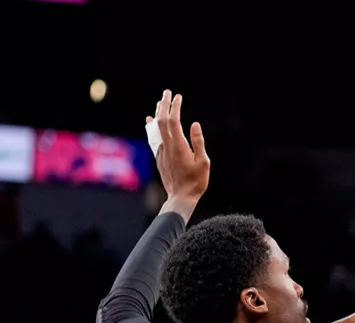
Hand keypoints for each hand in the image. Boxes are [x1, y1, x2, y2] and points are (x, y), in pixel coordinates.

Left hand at [147, 90, 208, 208]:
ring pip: (155, 128)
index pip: (174, 120)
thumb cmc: (196, 182)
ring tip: (160, 102)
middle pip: (161, 120)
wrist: (180, 197)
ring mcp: (161, 151)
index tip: (178, 96)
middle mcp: (167, 146)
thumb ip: (198, 142)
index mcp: (179, 146)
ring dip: (157, 113)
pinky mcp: (159, 157)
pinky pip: (153, 137)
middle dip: (164, 104)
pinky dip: (151, 126)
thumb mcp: (204, 162)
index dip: (175, 107)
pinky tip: (150, 121)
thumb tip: (194, 124)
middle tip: (167, 92)